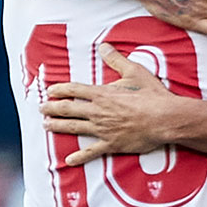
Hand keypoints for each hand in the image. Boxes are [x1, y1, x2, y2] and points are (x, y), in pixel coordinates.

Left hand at [41, 43, 178, 164]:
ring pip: (74, 128)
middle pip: (68, 109)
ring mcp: (103, 129)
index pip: (75, 90)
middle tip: (41, 108)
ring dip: (58, 126)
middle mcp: (98, 111)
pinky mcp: (111, 144)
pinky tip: (68, 160)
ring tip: (46, 125)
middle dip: (52, 108)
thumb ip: (116, 60)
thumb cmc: (152, 95)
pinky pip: (91, 152)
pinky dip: (79, 157)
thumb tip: (103, 46)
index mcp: (103, 93)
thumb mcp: (134, 72)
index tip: (50, 90)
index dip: (60, 89)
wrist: (164, 119)